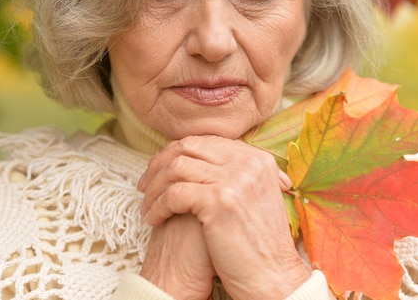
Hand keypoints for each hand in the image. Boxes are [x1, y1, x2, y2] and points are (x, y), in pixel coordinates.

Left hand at [138, 135, 310, 299]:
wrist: (272, 276)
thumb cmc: (259, 243)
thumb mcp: (257, 197)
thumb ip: (238, 174)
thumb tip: (203, 162)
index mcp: (258, 159)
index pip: (207, 141)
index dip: (178, 153)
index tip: (161, 170)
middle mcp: (248, 163)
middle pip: (188, 147)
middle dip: (160, 164)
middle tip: (145, 185)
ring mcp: (234, 180)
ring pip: (176, 167)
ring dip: (154, 187)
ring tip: (147, 206)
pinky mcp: (219, 201)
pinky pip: (174, 193)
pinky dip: (157, 206)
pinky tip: (153, 219)